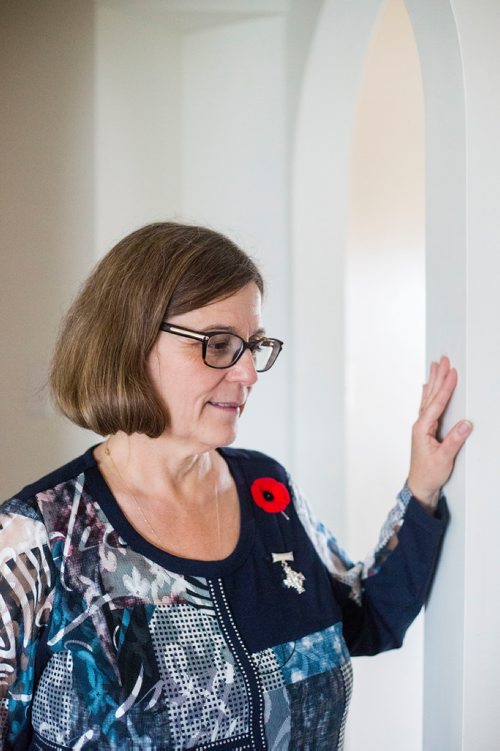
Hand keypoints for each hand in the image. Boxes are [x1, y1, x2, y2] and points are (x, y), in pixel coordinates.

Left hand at [407, 356, 472, 510]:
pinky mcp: (426, 430)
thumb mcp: (445, 458)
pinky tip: (429, 387)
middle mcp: (420, 425)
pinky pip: (429, 406)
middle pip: (430, 396)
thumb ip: (455, 440)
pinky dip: (431, 394)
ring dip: (434, 382)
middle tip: (442, 360)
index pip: (436, 403)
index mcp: (422, 428)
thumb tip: (466, 423)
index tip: (452, 372)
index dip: (446, 387)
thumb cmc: (429, 473)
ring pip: (429, 398)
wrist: (420, 485)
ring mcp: (422, 427)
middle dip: (438, 377)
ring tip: (435, 366)